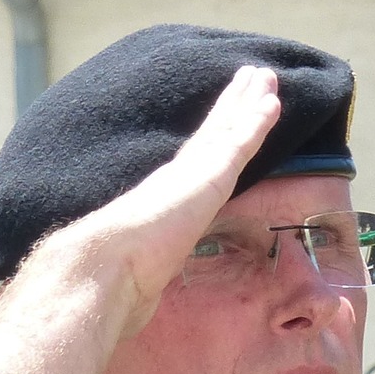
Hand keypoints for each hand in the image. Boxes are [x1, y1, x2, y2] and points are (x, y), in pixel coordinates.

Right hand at [53, 64, 283, 338]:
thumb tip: (130, 297)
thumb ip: (140, 273)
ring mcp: (192, 174)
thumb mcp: (135, 274)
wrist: (101, 270)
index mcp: (163, 199)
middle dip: (232, 105)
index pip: (194, 160)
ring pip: (228, 128)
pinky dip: (256, 120)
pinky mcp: (207, 178)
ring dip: (247, 101)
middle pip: (213, 133)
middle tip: (249, 78)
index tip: (223, 117)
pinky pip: (239, 142)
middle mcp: (177, 178)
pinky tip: (272, 101)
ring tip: (264, 76)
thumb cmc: (111, 280)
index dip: (212, 136)